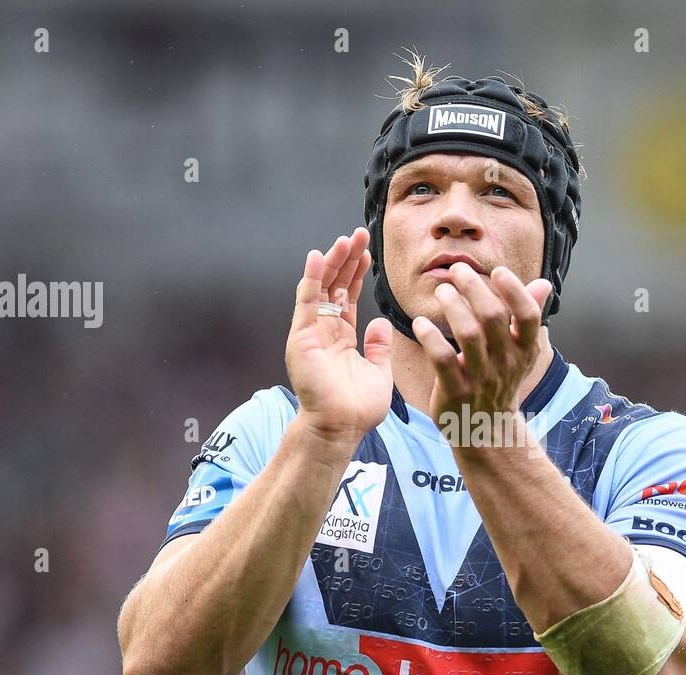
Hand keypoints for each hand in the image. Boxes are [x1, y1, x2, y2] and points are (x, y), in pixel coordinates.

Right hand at [286, 228, 393, 441]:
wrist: (340, 429)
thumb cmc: (357, 409)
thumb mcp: (379, 373)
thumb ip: (379, 348)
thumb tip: (382, 324)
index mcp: (342, 338)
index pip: (347, 297)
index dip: (356, 274)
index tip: (368, 252)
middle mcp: (324, 332)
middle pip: (334, 286)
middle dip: (347, 260)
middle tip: (359, 235)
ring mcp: (312, 333)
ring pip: (322, 288)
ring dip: (333, 262)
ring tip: (346, 239)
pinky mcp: (302, 337)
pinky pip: (306, 301)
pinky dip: (311, 278)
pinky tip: (318, 256)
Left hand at [410, 261, 552, 425]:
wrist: (486, 430)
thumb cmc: (500, 381)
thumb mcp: (520, 352)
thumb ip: (528, 316)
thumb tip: (543, 284)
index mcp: (524, 350)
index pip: (527, 316)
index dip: (515, 292)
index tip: (498, 271)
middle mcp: (505, 363)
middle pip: (493, 318)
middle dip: (474, 288)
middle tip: (457, 270)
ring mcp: (480, 378)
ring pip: (468, 335)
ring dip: (452, 307)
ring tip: (441, 290)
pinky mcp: (455, 391)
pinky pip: (442, 360)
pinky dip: (430, 338)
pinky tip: (419, 323)